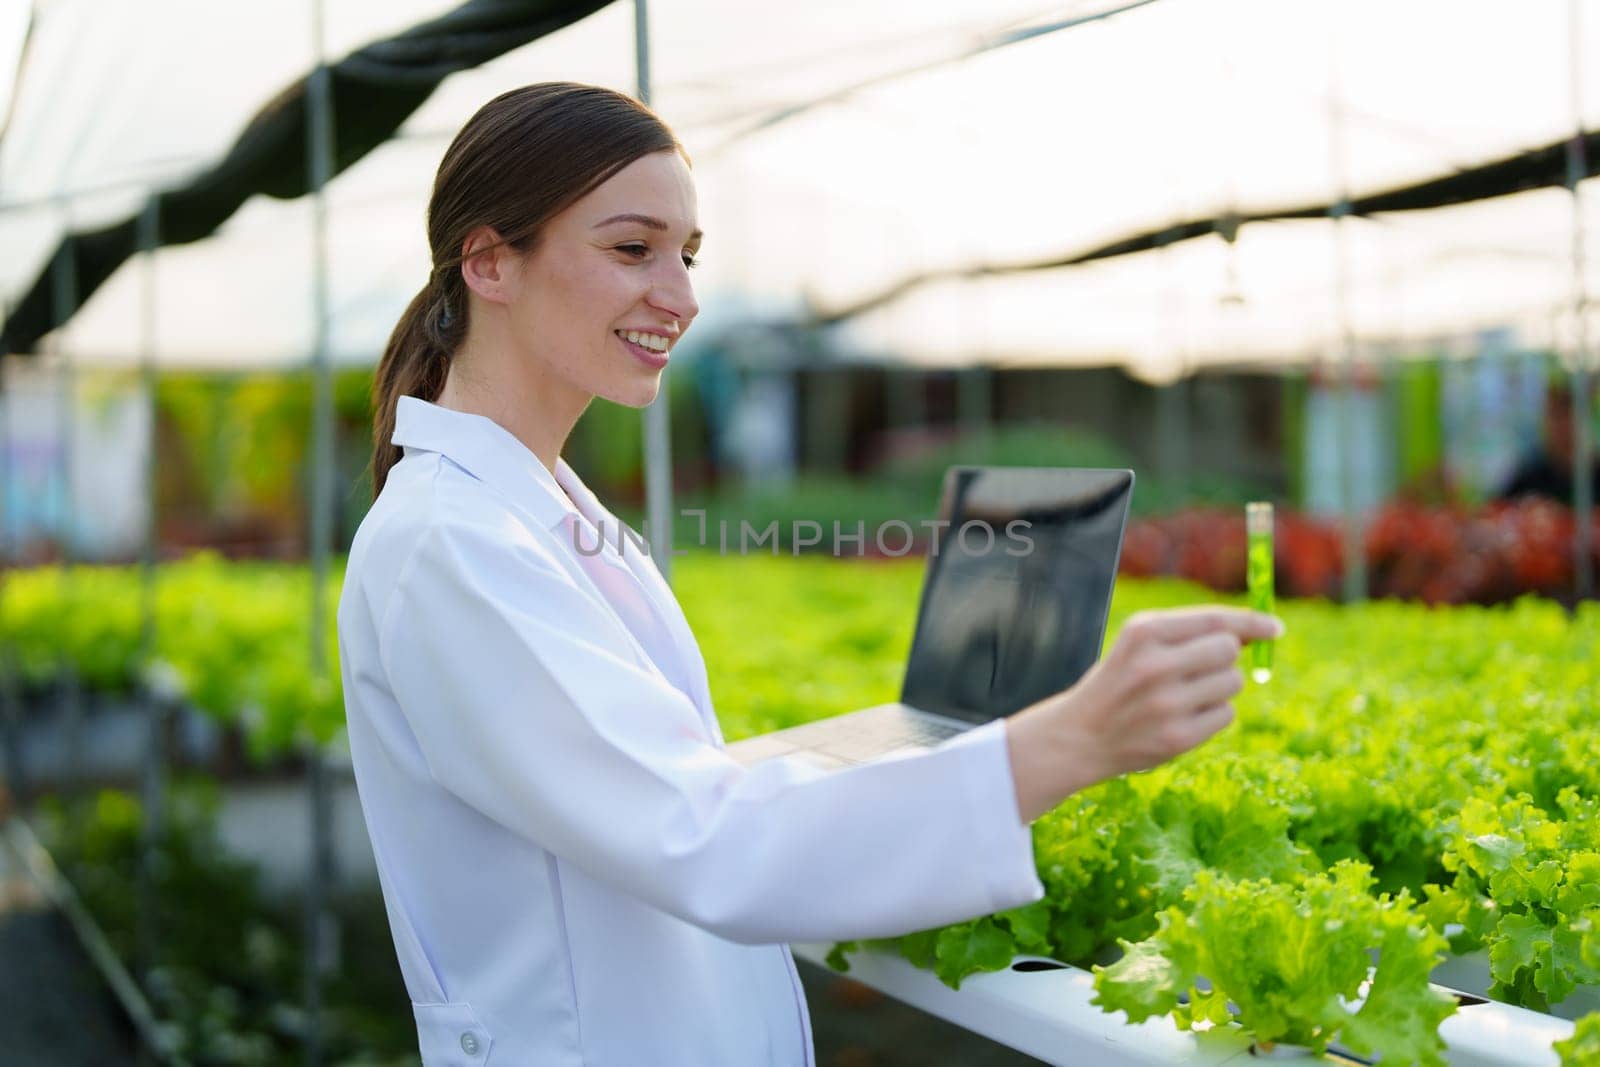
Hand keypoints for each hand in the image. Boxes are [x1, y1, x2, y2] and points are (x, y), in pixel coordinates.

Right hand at [1004, 606, 1282, 822]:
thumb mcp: (1140, 644)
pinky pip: (1225, 715)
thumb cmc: (1120, 681)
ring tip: (1184, 695)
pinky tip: (1181, 718)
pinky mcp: (1176, 738)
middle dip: (1227, 656)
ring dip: (1219, 687)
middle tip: (1204, 668)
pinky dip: (1212, 715)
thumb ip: (1191, 633)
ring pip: (1232, 683)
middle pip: (1229, 650)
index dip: (1252, 622)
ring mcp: (1165, 705)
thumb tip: (1256, 632)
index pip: (1215, 620)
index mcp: (1142, 632)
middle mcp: (1153, 665)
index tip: (1275, 628)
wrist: (1080, 735)